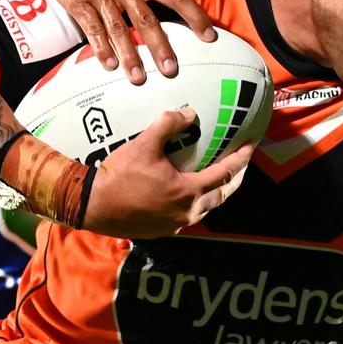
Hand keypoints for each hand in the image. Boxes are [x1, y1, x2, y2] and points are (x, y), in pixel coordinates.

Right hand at [28, 0, 216, 84]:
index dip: (194, 16)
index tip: (208, 36)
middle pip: (146, 19)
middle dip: (159, 46)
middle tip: (170, 69)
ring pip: (117, 27)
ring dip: (128, 54)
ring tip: (139, 77)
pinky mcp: (75, 0)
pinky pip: (90, 27)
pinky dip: (100, 46)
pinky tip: (109, 64)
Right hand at [83, 107, 252, 238]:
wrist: (91, 205)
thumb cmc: (119, 176)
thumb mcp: (144, 144)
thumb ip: (169, 124)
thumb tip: (190, 113)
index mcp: (188, 191)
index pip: (226, 173)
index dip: (241, 158)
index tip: (251, 145)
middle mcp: (187, 212)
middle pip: (222, 194)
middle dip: (235, 178)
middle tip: (240, 162)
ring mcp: (174, 224)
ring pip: (206, 207)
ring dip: (216, 191)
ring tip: (218, 177)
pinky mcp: (160, 230)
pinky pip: (187, 215)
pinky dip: (196, 201)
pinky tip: (187, 191)